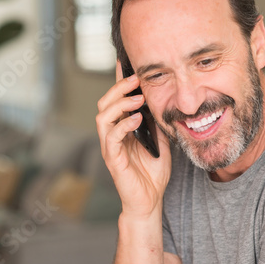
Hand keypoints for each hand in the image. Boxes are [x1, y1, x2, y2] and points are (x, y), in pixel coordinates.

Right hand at [96, 61, 171, 219]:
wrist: (149, 200)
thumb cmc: (152, 172)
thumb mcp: (161, 141)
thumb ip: (156, 123)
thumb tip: (161, 101)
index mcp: (122, 129)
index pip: (117, 101)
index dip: (118, 82)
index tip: (125, 63)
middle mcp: (112, 135)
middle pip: (105, 104)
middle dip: (118, 88)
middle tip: (135, 79)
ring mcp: (110, 147)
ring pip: (103, 117)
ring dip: (119, 104)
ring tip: (137, 98)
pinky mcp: (113, 160)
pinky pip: (112, 137)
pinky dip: (123, 125)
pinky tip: (137, 119)